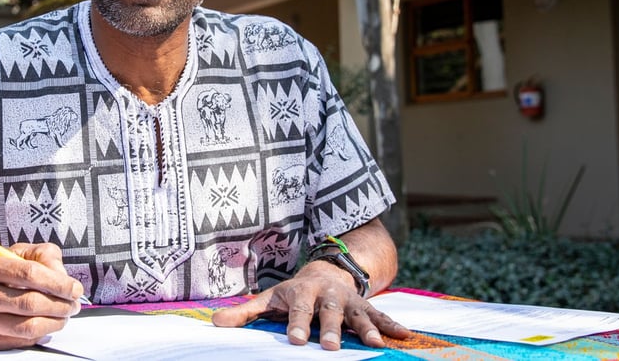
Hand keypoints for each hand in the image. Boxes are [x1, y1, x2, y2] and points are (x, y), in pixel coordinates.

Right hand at [0, 242, 83, 349]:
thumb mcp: (9, 254)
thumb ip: (40, 256)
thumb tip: (62, 275)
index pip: (28, 273)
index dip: (58, 282)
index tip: (75, 288)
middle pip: (29, 302)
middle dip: (60, 305)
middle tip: (74, 304)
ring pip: (26, 326)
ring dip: (54, 323)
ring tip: (64, 316)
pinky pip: (19, 341)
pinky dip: (39, 334)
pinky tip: (45, 325)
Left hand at [211, 260, 409, 349]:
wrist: (328, 270)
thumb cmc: (294, 292)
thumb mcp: (269, 298)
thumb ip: (245, 312)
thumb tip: (214, 323)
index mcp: (302, 293)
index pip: (298, 310)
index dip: (297, 324)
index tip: (296, 341)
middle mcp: (328, 295)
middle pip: (330, 312)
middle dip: (332, 329)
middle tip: (331, 347)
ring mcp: (349, 300)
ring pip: (358, 314)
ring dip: (367, 329)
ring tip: (374, 345)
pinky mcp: (366, 306)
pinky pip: (380, 314)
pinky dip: (391, 324)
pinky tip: (404, 336)